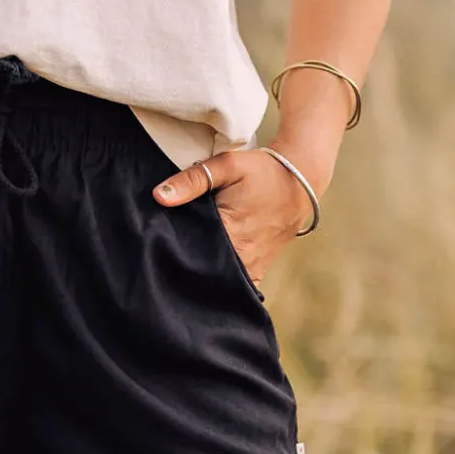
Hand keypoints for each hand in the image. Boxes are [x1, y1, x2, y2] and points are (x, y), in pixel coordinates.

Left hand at [152, 146, 319, 288]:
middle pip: (201, 273)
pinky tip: (206, 282)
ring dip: (200, 278)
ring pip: (218, 283)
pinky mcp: (259, 270)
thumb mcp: (227, 165)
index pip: (189, 254)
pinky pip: (238, 288)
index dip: (169, 252)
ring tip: (180, 271)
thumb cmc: (262, 171)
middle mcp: (242, 256)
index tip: (154, 250)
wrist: (300, 181)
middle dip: (182, 268)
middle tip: (162, 260)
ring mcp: (252, 267)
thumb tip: (159, 195)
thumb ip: (192, 180)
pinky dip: (222, 287)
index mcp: (230, 233)